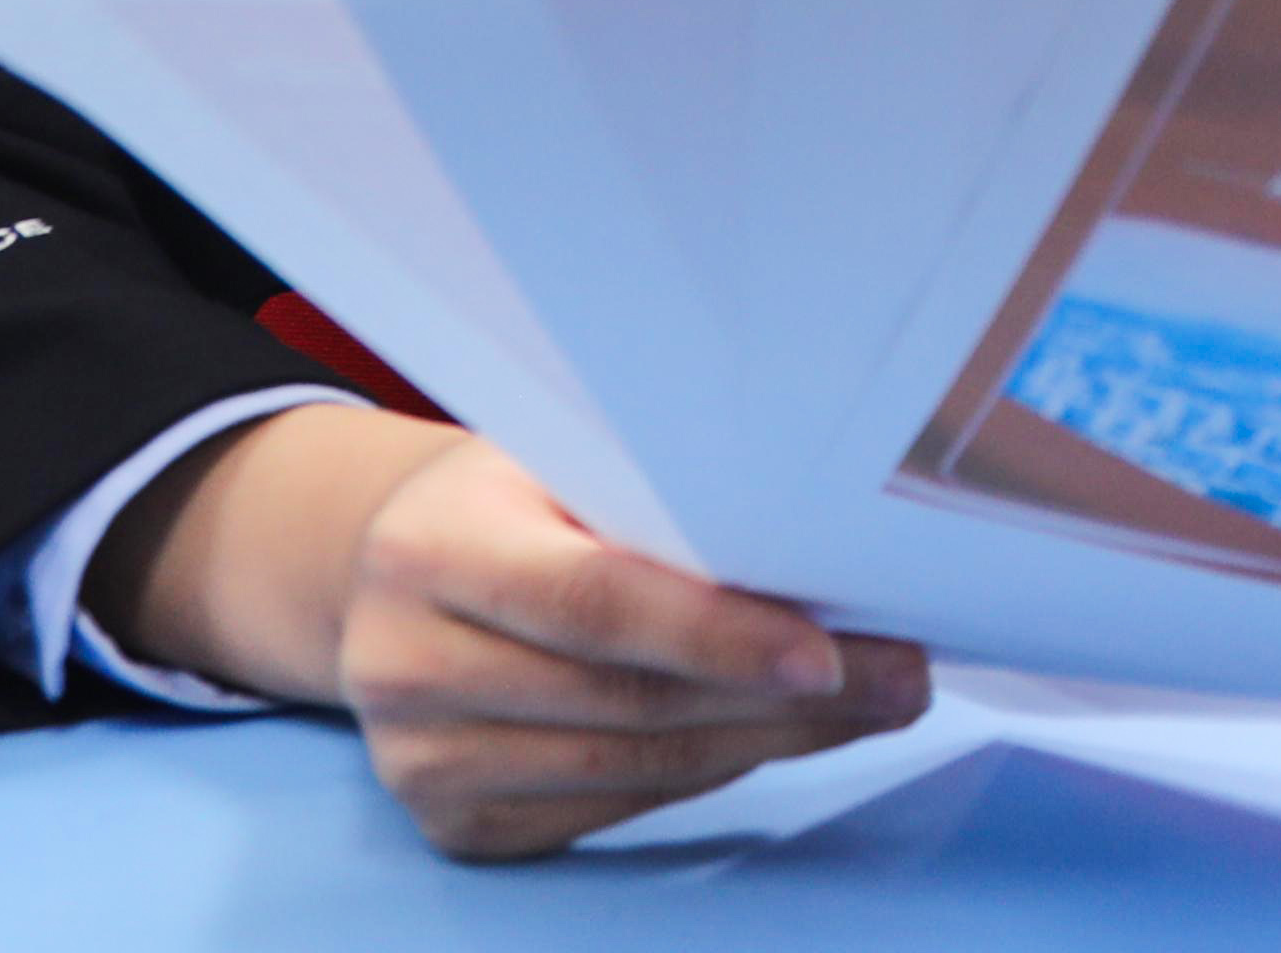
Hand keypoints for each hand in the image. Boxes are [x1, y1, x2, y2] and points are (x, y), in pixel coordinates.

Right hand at [114, 412, 928, 858]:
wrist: (379, 571)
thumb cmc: (503, 494)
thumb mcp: (551, 457)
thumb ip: (651, 495)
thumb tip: (816, 527)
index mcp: (433, 549)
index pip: (595, 605)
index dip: (718, 635)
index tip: (828, 652)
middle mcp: (408, 665)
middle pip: (630, 702)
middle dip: (785, 698)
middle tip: (901, 676)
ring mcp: (423, 761)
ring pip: (636, 766)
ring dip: (768, 741)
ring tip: (870, 703)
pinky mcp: (452, 824)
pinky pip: (612, 806)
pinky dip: (707, 773)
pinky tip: (773, 731)